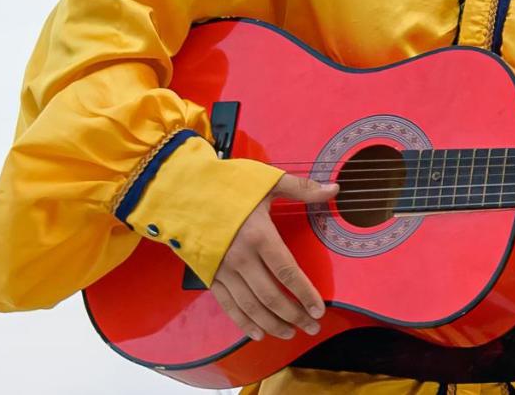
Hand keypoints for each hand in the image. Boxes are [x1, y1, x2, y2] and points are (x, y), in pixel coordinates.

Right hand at [209, 174, 338, 340]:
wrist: (181, 191)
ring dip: (272, 324)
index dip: (305, 294)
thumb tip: (333, 190)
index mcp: (259, 235)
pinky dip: (244, 322)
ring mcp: (223, 270)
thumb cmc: (227, 183)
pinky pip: (228, 305)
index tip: (319, 310)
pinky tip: (258, 333)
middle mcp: (241, 258)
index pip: (288, 273)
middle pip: (271, 296)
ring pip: (250, 306)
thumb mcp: (267, 180)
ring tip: (290, 333)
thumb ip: (302, 189)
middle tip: (312, 327)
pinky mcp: (209, 276)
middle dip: (294, 315)